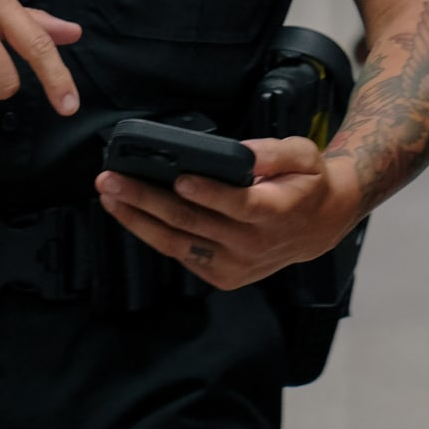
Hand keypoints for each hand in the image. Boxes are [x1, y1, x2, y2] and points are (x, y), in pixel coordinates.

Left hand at [95, 137, 361, 292]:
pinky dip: (152, 235)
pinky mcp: (223, 276)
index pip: (236, 204)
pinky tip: (131, 214)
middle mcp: (251, 244)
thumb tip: (241, 151)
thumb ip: (275, 152)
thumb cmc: (306, 184)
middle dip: (147, 199)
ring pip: (177, 244)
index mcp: (273, 212)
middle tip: (113, 180)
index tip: (179, 177)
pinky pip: (181, 256)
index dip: (206, 192)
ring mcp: (234, 265)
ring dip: (137, 219)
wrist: (319, 227)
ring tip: (109, 196)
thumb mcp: (304, 156)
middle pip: (192, 223)